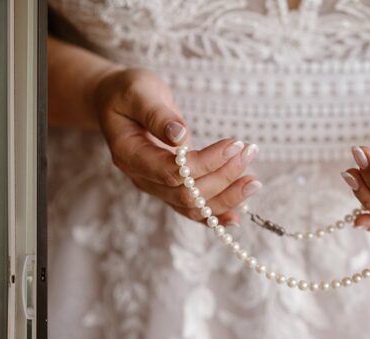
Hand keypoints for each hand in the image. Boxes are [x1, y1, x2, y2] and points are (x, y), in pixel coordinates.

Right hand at [92, 68, 260, 223]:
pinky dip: (215, 213)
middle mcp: (142, 178)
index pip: (171, 172)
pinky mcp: (168, 186)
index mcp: (130, 155)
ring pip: (192, 207)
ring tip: (254, 182)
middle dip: (222, 178)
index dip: (206, 163)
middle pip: (186, 194)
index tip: (234, 143)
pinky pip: (191, 208)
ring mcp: (155, 186)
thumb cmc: (127, 93)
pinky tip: (237, 216)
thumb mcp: (138, 92)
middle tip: (249, 152)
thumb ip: (157, 114)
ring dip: (226, 197)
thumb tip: (179, 135)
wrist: (115, 103)